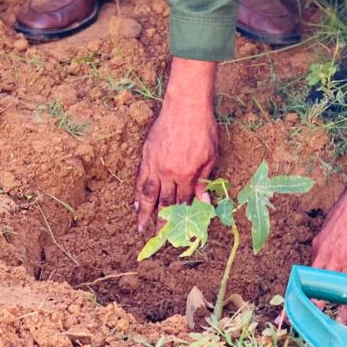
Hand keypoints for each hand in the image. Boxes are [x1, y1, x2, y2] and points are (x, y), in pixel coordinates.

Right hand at [133, 59, 217, 232]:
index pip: (184, 202)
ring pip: (149, 194)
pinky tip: (136, 204)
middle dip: (162, 223)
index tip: (180, 233)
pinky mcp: (147, 155)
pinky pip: (141, 178)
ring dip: (145, 213)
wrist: (186, 106)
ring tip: (140, 228)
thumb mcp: (210, 155)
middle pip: (165, 203)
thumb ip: (205, 180)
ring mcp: (156, 164)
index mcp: (188, 175)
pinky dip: (138, 193)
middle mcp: (169, 173)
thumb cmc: (203, 128)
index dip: (182, 219)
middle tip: (158, 240)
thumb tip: (205, 203)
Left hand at [310, 145, 346, 321]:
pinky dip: (342, 308)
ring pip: (322, 291)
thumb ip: (334, 240)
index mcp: (318, 245)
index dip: (301, 287)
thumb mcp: (337, 226)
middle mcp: (321, 254)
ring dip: (316, 311)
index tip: (294, 299)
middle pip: (306, 285)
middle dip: (296, 305)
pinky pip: (344, 292)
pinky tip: (341, 321)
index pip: (307, 272)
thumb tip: (337, 245)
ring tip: (311, 329)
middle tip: (285, 322)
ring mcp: (335, 261)